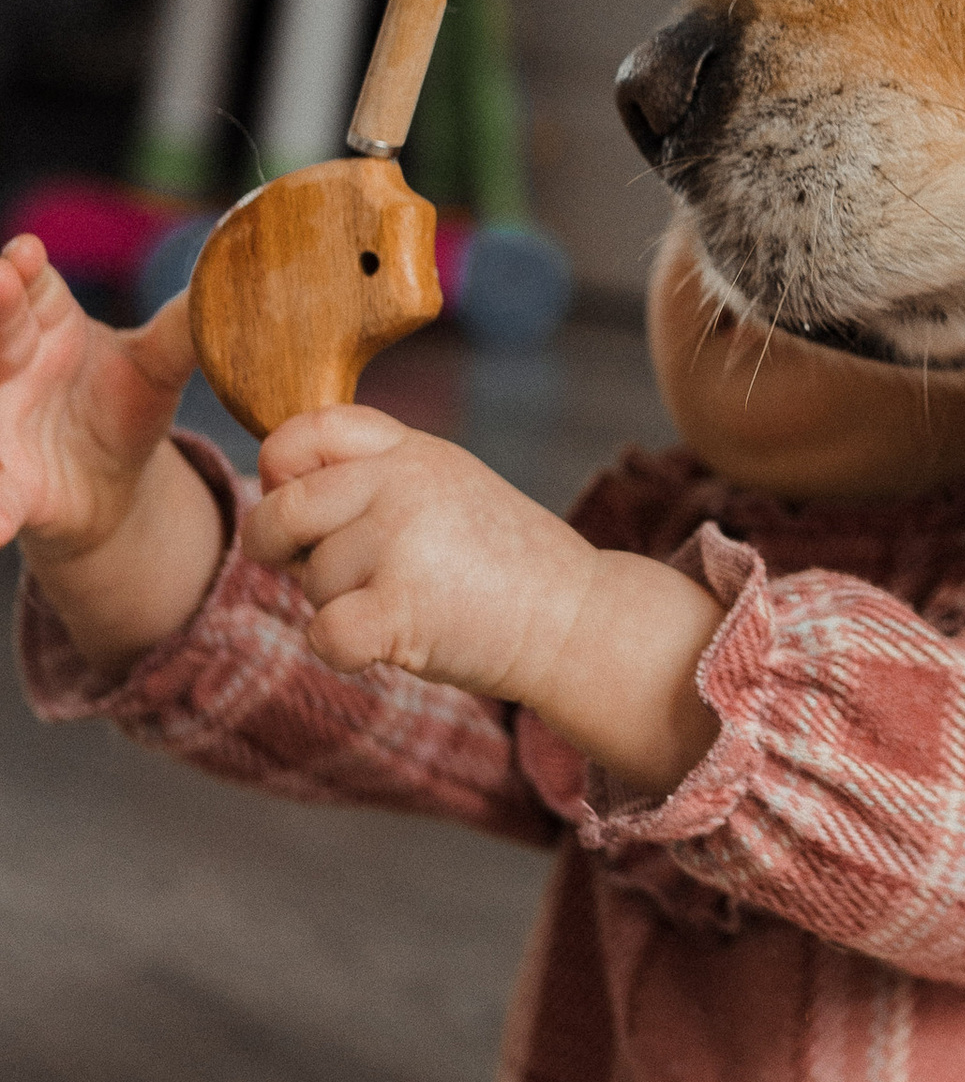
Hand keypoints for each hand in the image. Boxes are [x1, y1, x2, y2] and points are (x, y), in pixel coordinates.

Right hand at [0, 236, 195, 568]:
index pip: (29, 285)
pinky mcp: (8, 490)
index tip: (27, 253)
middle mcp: (12, 366)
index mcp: (47, 325)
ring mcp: (3, 426)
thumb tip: (234, 279)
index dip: (23, 268)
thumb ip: (188, 326)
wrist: (110, 489)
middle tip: (0, 281)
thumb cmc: (124, 408)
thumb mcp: (160, 366)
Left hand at [246, 406, 595, 695]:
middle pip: (283, 509)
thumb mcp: (446, 485)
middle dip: (276, 548)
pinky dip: (342, 652)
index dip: (280, 466)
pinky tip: (384, 645)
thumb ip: (374, 475)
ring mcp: (403, 542)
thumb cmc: (504, 563)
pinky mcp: (403, 607)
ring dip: (339, 607)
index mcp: (411, 450)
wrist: (578, 619)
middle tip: (308, 570)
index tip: (292, 496)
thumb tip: (270, 491)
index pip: (307, 429)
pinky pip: (325, 634)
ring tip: (408, 603)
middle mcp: (403, 484)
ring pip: (312, 583)